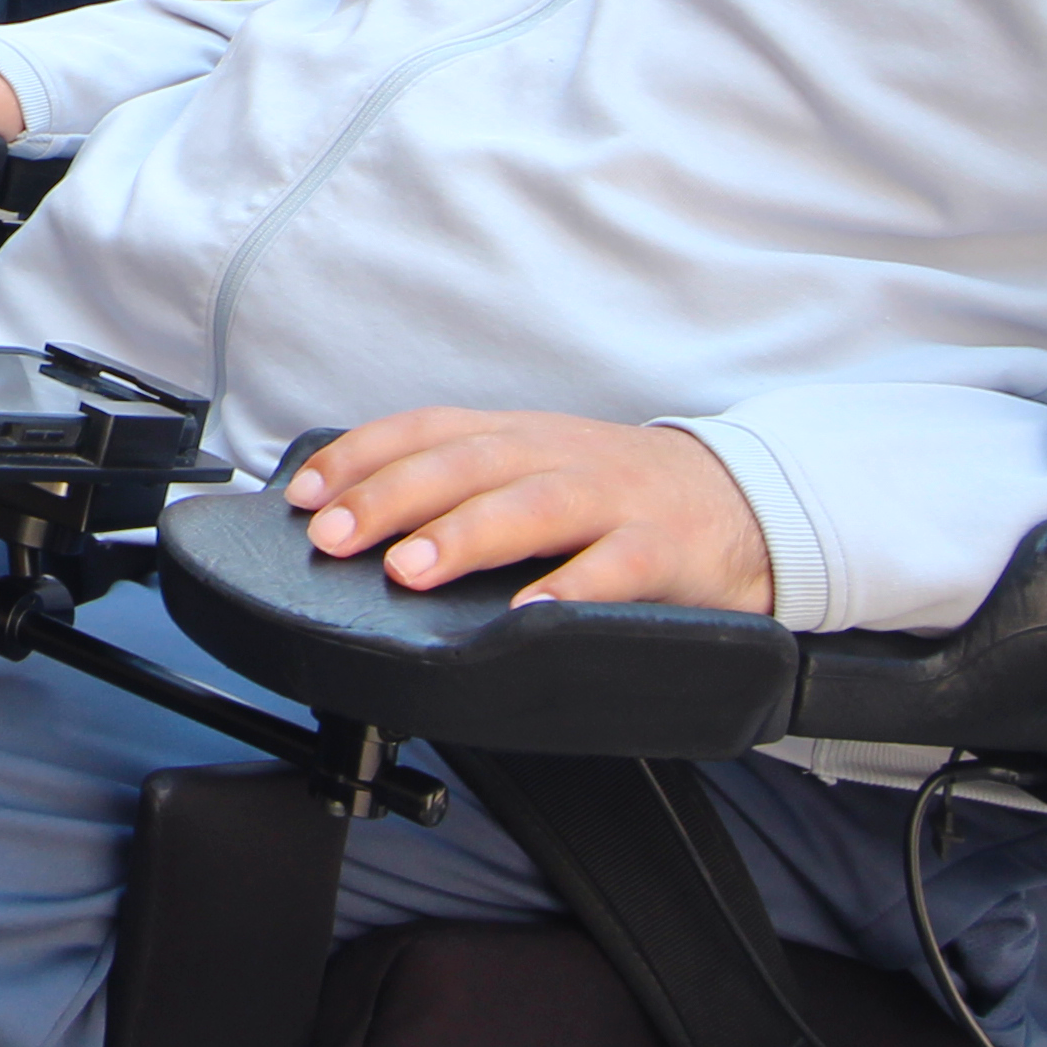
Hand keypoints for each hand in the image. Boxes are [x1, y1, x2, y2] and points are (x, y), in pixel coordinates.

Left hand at [282, 408, 773, 611]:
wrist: (744, 502)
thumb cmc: (615, 494)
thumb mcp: (533, 468)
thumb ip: (459, 483)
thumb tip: (353, 511)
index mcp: (517, 435)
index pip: (424, 430)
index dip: (359, 457)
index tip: (302, 496)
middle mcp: (555, 456)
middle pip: (464, 465)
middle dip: (391, 498)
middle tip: (334, 537)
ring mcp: (611, 500)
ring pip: (530, 507)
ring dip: (464, 535)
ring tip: (411, 569)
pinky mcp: (663, 549)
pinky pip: (614, 570)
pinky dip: (571, 590)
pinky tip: (529, 616)